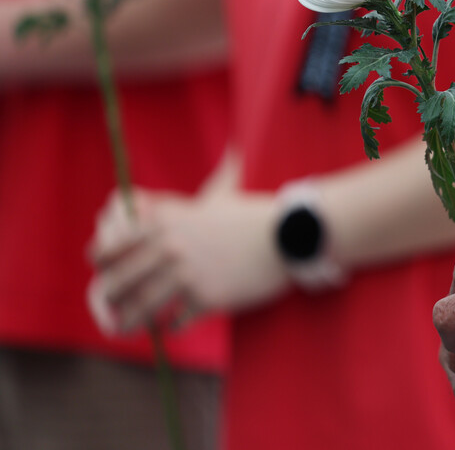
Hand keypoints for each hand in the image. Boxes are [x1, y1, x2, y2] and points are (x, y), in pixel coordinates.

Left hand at [88, 183, 286, 332]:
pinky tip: (174, 326)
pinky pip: (177, 321)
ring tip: (126, 328)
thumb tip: (165, 189)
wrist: (290, 233)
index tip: (104, 270)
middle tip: (109, 307)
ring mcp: (187, 274)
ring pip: (141, 308)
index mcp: (165, 220)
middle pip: (118, 282)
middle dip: (108, 299)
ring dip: (129, 322)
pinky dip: (172, 326)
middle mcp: (169, 246)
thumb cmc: (251, 214)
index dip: (100, 261)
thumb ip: (183, 202)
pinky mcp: (207, 297)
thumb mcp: (213, 198)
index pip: (110, 246)